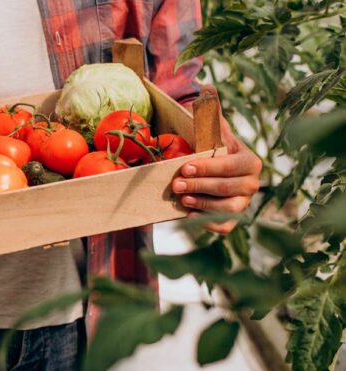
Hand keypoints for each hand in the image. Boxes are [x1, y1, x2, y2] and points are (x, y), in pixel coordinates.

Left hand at [172, 85, 261, 233]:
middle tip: (176, 184)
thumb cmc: (212, 151)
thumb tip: (207, 87)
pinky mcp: (233, 220)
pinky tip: (189, 216)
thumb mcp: (211, 132)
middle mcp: (252, 184)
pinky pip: (225, 226)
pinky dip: (208, 223)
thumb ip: (210, 113)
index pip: (232, 166)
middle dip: (200, 185)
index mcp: (249, 161)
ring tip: (182, 198)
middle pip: (227, 188)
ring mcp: (243, 203)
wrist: (212, 174)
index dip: (209, 168)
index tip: (186, 166)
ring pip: (228, 208)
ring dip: (203, 204)